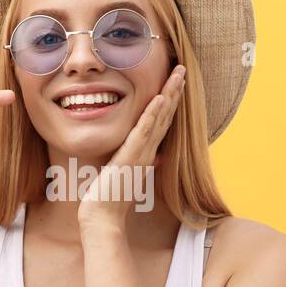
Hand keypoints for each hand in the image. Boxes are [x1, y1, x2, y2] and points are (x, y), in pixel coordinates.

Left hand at [77, 65, 185, 232]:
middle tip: (182, 69)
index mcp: (147, 152)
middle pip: (166, 115)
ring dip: (170, 95)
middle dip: (175, 91)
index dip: (170, 101)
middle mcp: (148, 150)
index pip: (162, 121)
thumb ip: (143, 164)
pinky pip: (144, 131)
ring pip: (160, 118)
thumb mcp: (128, 176)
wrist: (102, 217)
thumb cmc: (112, 199)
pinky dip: (153, 114)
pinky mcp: (131, 156)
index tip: (176, 82)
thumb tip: (158, 159)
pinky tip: (160, 98)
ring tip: (178, 75)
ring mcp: (141, 152)